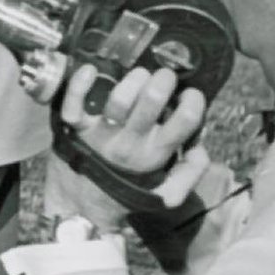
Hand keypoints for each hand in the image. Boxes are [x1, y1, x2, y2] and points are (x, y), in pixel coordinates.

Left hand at [57, 63, 212, 215]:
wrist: (85, 204)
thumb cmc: (131, 183)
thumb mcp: (168, 186)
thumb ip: (191, 171)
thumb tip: (199, 149)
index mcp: (158, 152)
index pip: (186, 119)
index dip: (193, 100)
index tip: (188, 94)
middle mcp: (131, 143)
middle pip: (152, 100)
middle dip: (162, 79)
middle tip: (163, 77)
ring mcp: (103, 134)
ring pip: (119, 99)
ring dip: (132, 79)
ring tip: (137, 76)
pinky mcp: (76, 128)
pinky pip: (74, 104)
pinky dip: (80, 84)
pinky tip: (91, 70)